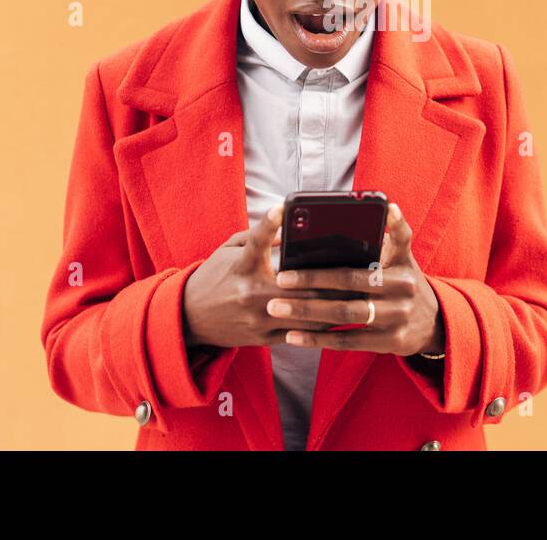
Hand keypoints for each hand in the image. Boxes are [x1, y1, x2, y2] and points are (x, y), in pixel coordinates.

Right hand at [181, 204, 341, 348]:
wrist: (188, 319)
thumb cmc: (213, 278)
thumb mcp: (229, 251)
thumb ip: (258, 238)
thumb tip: (291, 231)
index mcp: (240, 266)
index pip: (255, 241)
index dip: (268, 224)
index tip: (281, 208)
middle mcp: (249, 293)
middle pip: (298, 285)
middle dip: (329, 279)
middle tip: (357, 268)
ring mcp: (258, 318)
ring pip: (305, 313)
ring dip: (333, 305)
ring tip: (359, 295)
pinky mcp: (263, 338)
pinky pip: (299, 333)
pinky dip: (321, 325)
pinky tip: (341, 317)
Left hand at [265, 202, 444, 355]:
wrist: (434, 323)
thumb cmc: (403, 281)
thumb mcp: (402, 257)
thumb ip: (385, 239)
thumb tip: (364, 214)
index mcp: (402, 262)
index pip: (386, 244)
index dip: (376, 232)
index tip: (340, 230)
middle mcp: (403, 288)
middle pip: (351, 282)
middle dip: (312, 281)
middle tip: (280, 279)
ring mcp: (398, 317)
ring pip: (346, 313)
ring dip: (308, 311)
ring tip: (276, 307)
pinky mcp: (390, 342)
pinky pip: (348, 341)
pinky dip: (319, 339)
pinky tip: (293, 336)